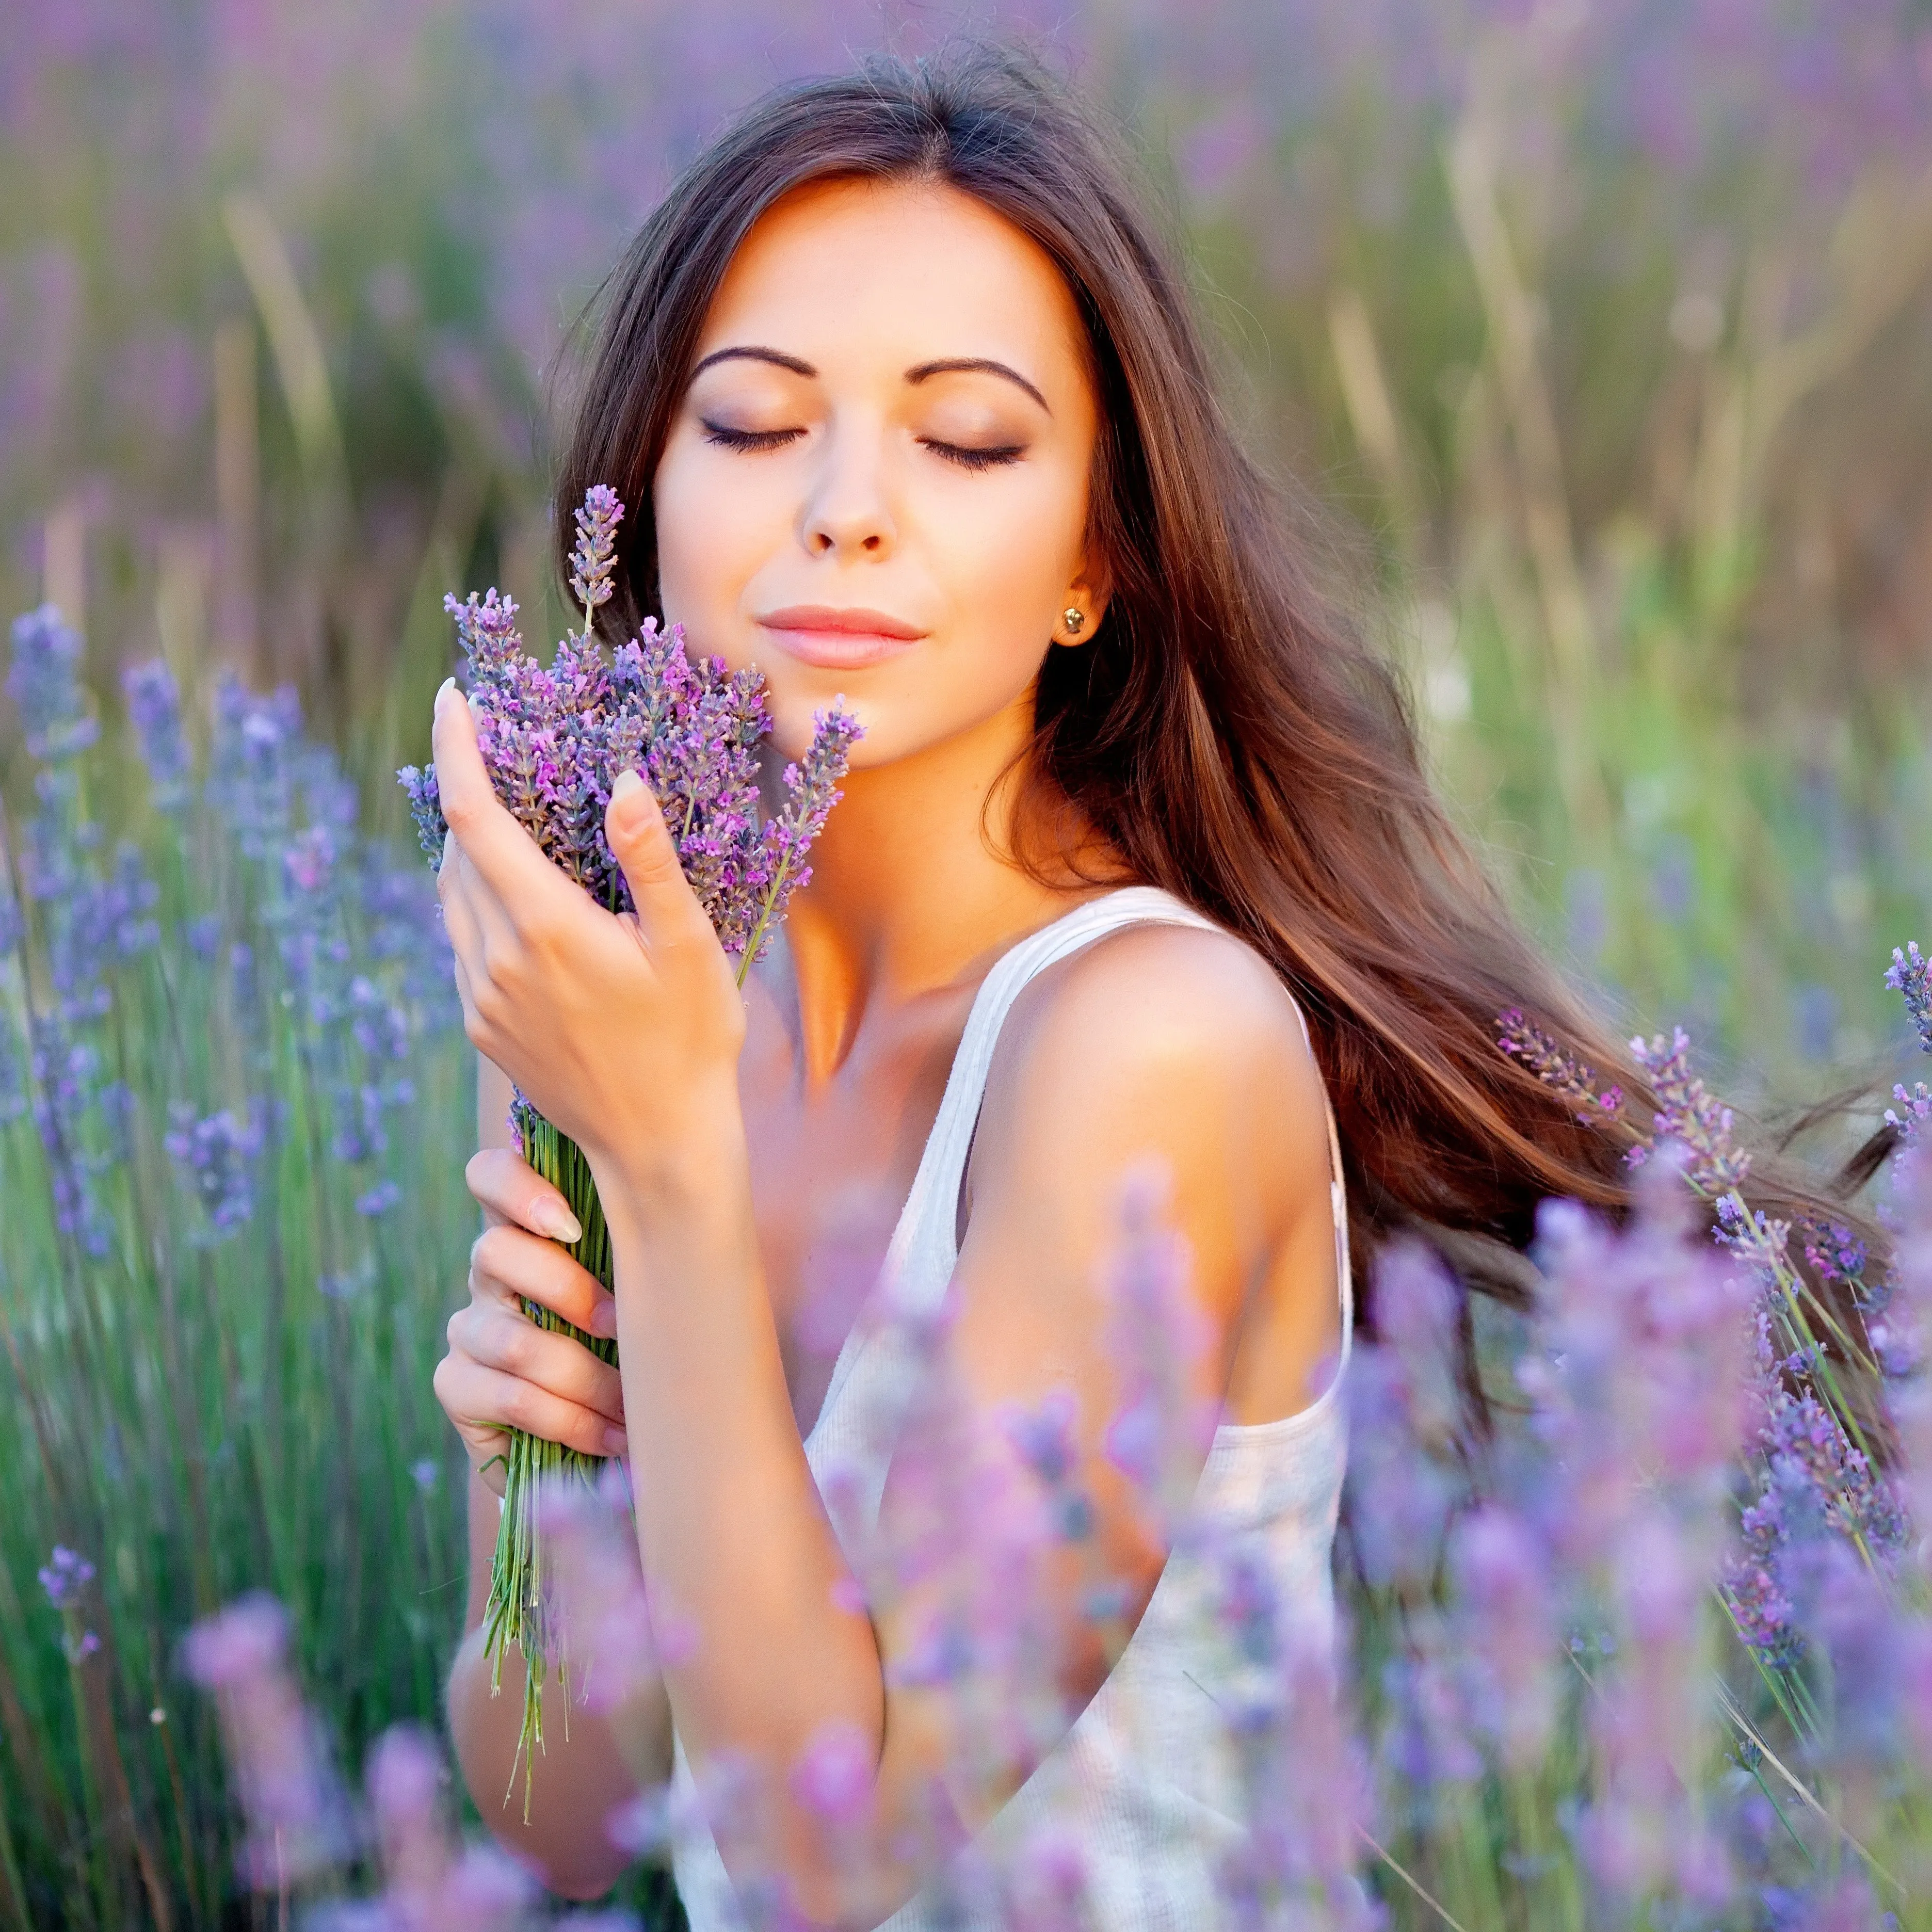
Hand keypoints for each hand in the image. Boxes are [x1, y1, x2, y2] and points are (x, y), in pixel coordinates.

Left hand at [430, 677, 746, 1177]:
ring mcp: (482, 997)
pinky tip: (516, 893)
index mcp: (545, 928)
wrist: (659, 1140)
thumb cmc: (690, 1038)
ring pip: (450, 895)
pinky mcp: (481, 1026)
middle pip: (456, 848)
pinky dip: (475, 898)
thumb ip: (651, 861)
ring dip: (468, 844)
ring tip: (507, 812)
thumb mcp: (688, 944)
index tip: (452, 697)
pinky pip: (461, 940)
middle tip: (501, 746)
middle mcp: (497, 960)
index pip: (473, 816)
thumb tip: (623, 783)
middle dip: (468, 788)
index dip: (455, 748)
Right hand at [433, 1148, 627, 1494]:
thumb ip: (646, 1248)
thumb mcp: (643, 1291)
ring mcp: (467, 1327)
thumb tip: (694, 1216)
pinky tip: (613, 1437)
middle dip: (571, 1292)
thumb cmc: (640, 1346)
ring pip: (515, 1340)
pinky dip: (573, 1421)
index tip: (570, 1224)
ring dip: (588, 1379)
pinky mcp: (455, 1384)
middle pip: (495, 1252)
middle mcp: (489, 1271)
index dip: (516, 1187)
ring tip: (634, 1405)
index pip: (489, 1177)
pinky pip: (513, 1397)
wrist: (598, 1444)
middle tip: (621, 1326)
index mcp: (530, 1229)